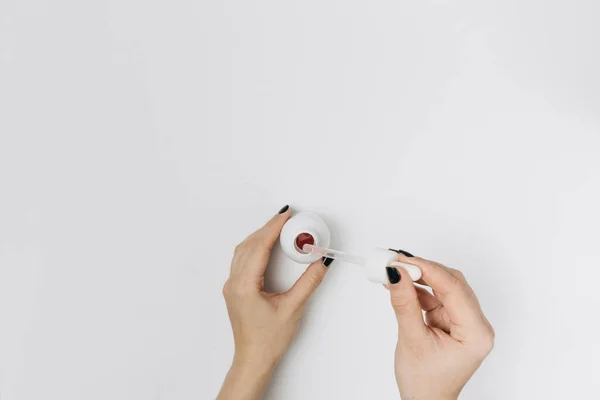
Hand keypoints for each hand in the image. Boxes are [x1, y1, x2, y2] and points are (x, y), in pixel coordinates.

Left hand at [217, 206, 331, 399]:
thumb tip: (320, 263)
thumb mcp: (293, 309)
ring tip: (278, 227)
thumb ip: (308, 283)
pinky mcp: (234, 290)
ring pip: (242, 251)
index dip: (273, 228)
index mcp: (245, 286)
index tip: (285, 215)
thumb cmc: (269, 340)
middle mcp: (234, 283)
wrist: (253, 359)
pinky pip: (241, 260)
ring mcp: (232, 286)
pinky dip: (254, 247)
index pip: (259, 247)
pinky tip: (265, 246)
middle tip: (286, 217)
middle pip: (249, 245)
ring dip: (259, 236)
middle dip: (267, 228)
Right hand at [386, 252, 493, 399]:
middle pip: (452, 283)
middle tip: (396, 262)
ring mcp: (465, 322)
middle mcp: (476, 325)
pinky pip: (437, 296)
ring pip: (444, 287)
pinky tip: (401, 285)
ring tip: (395, 271)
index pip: (454, 289)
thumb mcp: (412, 340)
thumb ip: (404, 304)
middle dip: (423, 270)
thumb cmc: (425, 382)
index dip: (427, 269)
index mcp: (476, 333)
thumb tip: (396, 274)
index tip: (402, 260)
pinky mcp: (452, 320)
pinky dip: (419, 290)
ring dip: (420, 278)